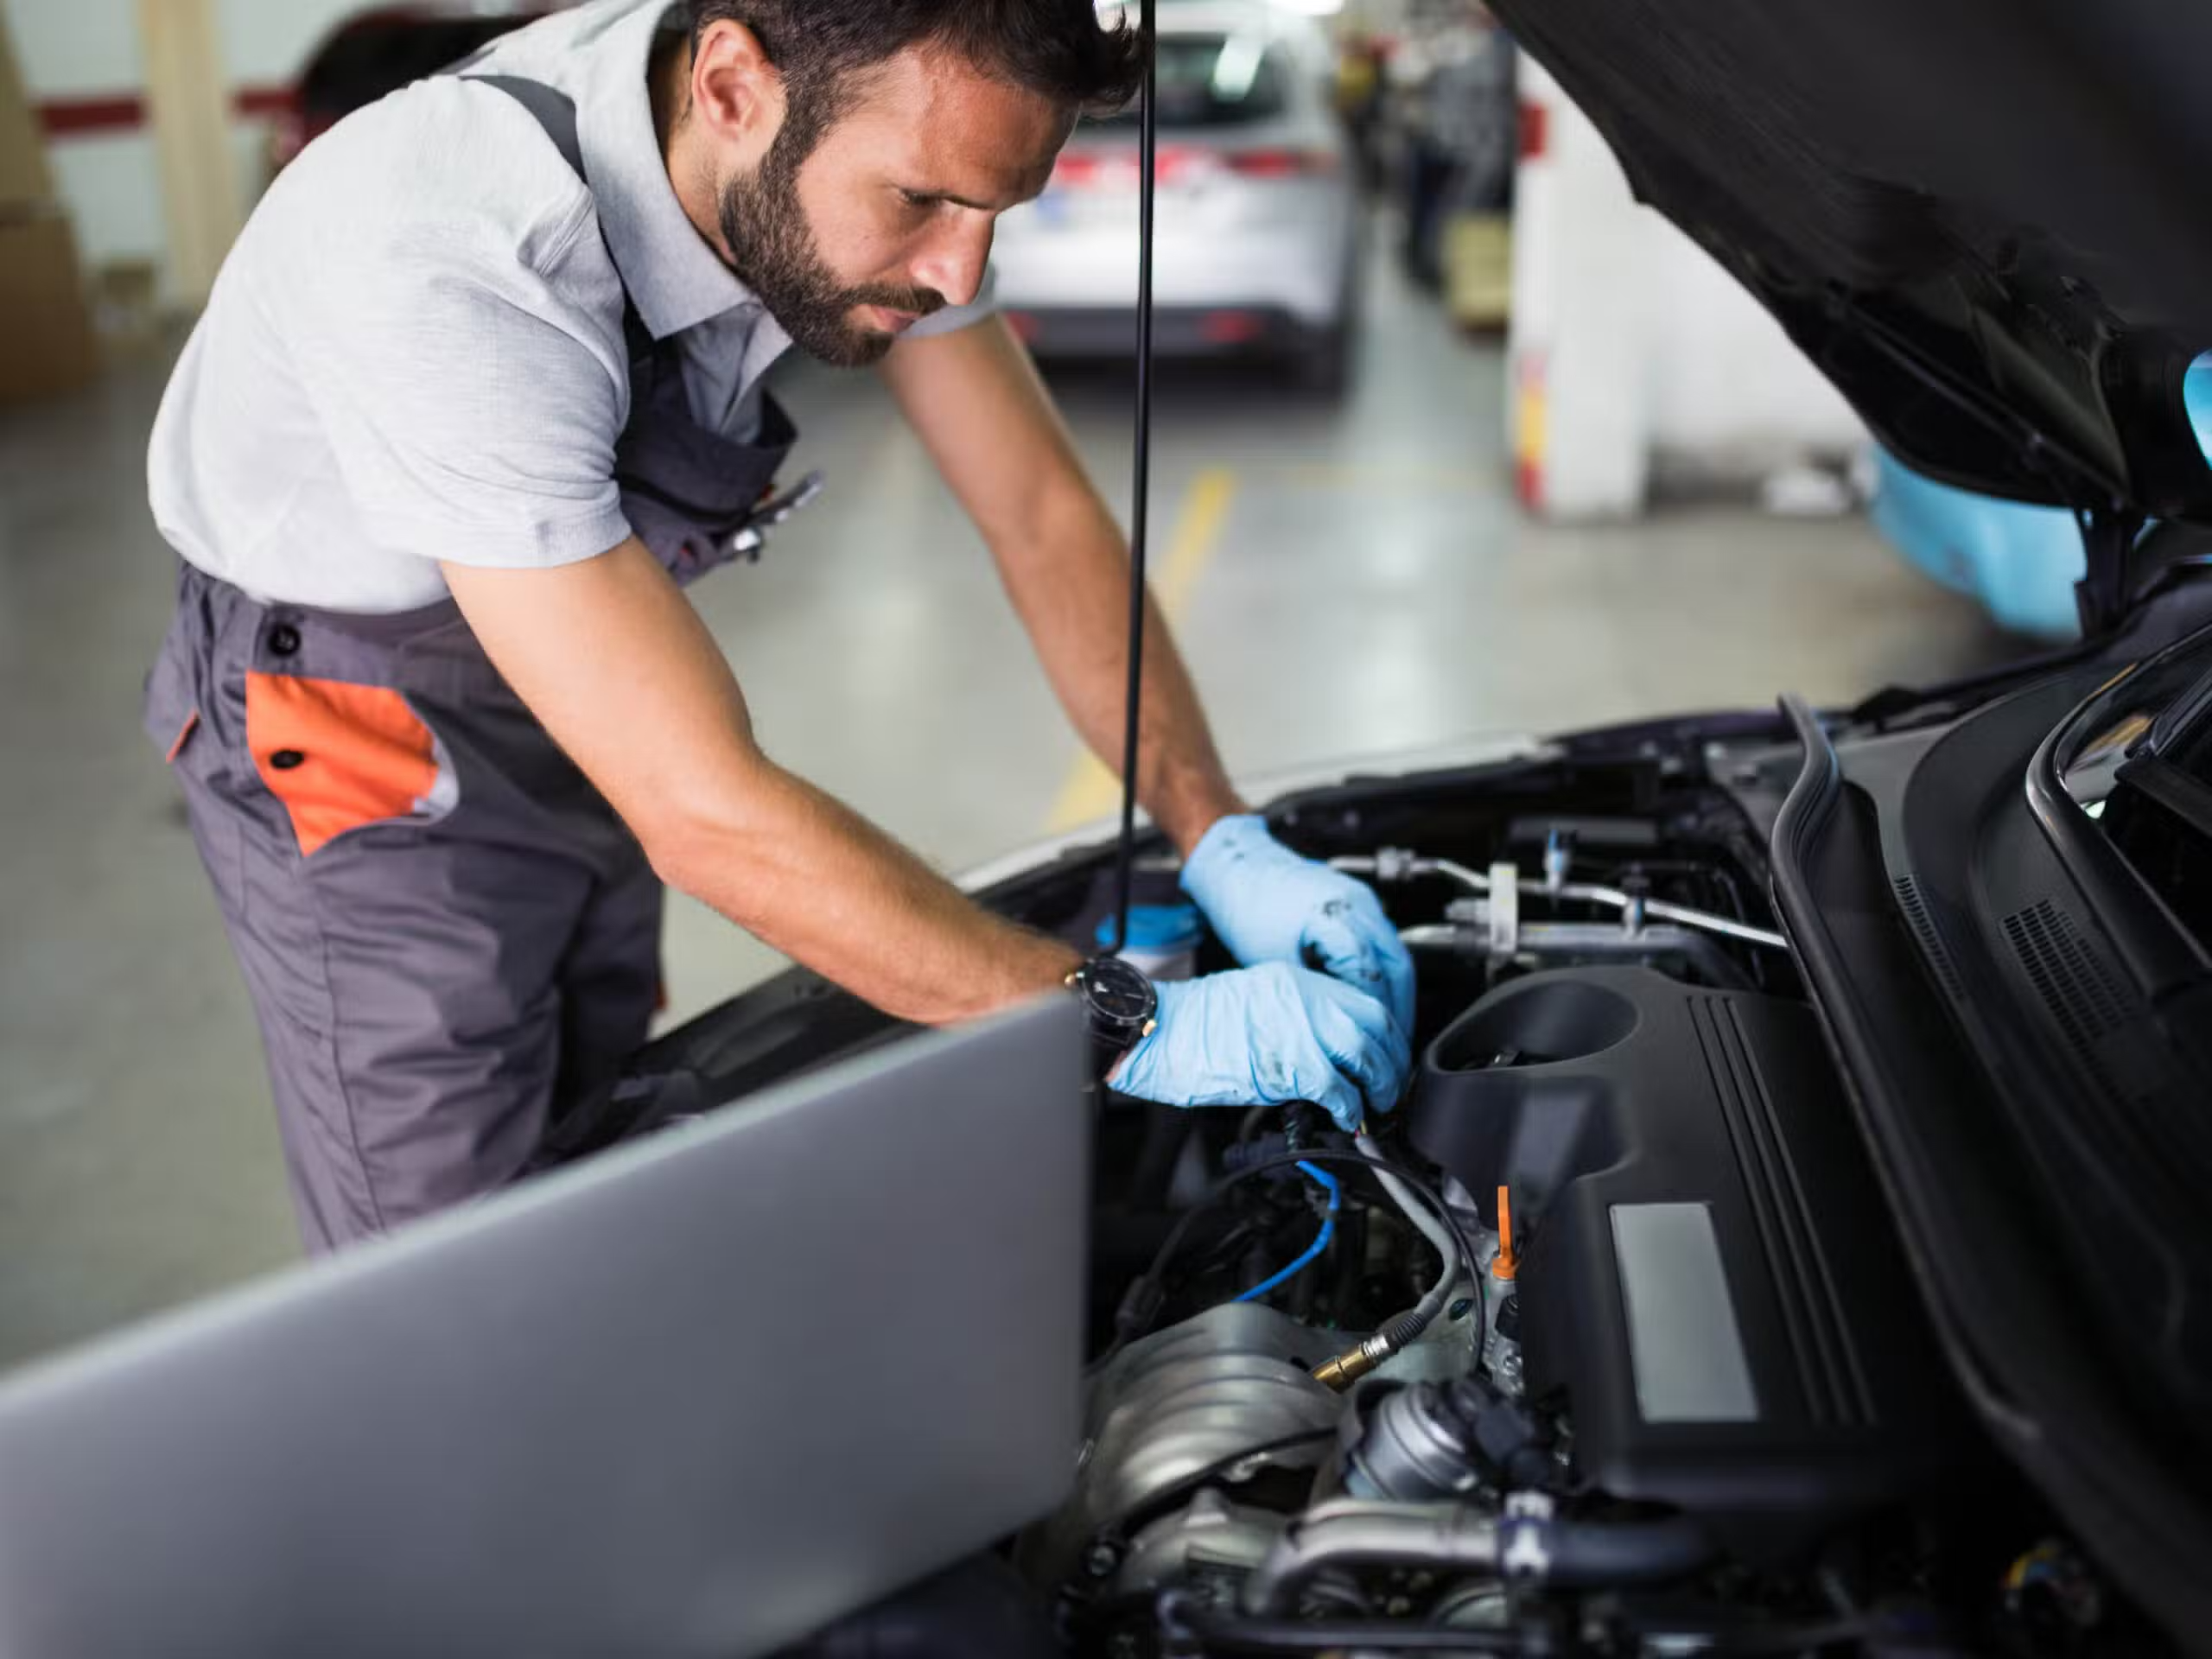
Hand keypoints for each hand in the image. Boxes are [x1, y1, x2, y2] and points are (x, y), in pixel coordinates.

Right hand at [1109, 961, 1410, 1131]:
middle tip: (1389, 1085)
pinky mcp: (1290, 1062)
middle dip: (1391, 1059)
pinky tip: (1347, 1118)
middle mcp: (1305, 997)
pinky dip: (1351, 1107)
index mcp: (1296, 981)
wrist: (1161, 1030)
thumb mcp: (1255, 1005)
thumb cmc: (1193, 1025)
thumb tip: (1323, 1055)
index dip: (1383, 1034)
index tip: (1385, 1055)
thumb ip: (1294, 1021)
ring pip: (1366, 1053)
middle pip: (1375, 1024)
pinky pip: (1339, 1087)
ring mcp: (1300, 1027)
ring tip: (1375, 1105)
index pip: (1362, 1001)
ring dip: (1379, 1084)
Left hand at [1179, 814, 1416, 1036]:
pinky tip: (1373, 996)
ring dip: (1396, 992)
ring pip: (1397, 955)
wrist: (1237, 865)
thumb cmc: (1247, 906)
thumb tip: (1332, 1026)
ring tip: (1387, 1027)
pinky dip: (1385, 972)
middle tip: (1394, 1044)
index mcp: (1338, 918)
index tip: (1376, 1042)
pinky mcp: (1358, 901)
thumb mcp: (1273, 961)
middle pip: (1399, 967)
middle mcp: (1359, 905)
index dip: (1377, 1016)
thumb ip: (1309, 993)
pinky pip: (1385, 942)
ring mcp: (1363, 900)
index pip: (1373, 978)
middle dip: (1401, 1009)